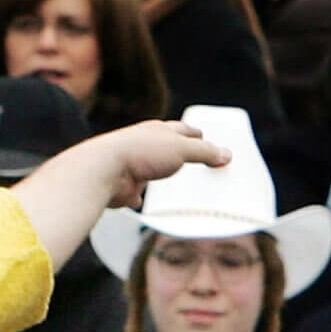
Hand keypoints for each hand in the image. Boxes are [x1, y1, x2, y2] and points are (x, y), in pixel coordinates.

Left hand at [93, 120, 230, 208]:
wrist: (104, 170)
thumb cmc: (140, 152)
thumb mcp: (182, 149)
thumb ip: (205, 152)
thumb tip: (226, 155)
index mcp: (159, 131)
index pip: (184, 130)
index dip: (197, 135)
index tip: (207, 139)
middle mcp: (145, 146)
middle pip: (168, 149)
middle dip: (181, 153)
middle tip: (197, 159)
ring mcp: (133, 166)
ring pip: (152, 170)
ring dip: (162, 174)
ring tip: (177, 182)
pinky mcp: (125, 186)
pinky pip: (136, 193)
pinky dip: (142, 197)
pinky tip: (145, 202)